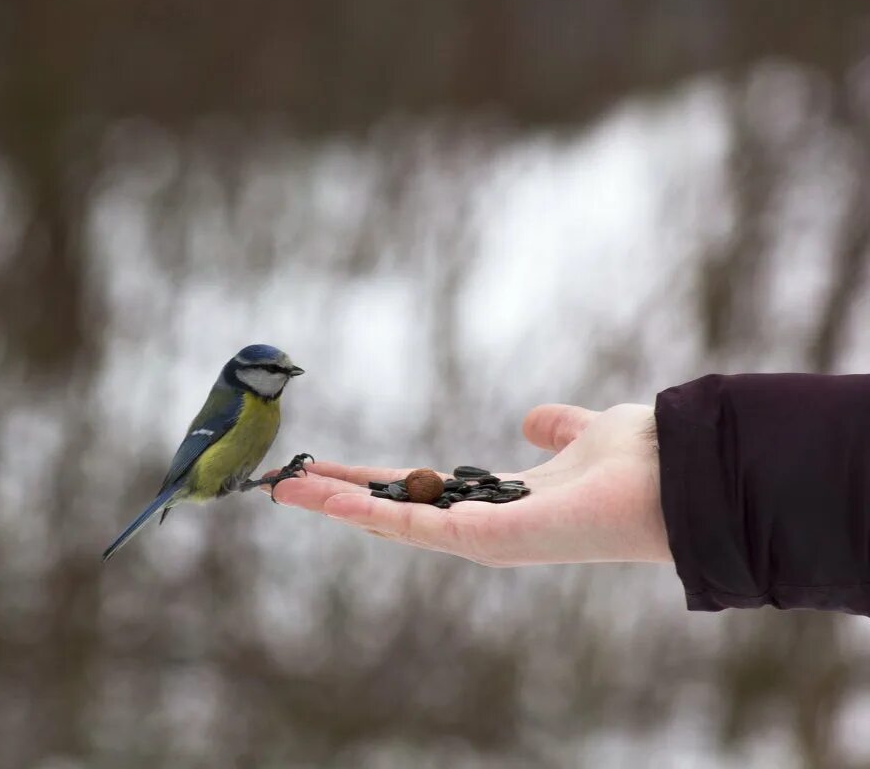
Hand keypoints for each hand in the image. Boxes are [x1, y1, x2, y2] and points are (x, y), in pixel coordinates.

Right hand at [267, 403, 670, 565]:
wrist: (674, 476)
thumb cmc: (639, 461)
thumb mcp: (584, 433)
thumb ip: (558, 428)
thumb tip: (535, 419)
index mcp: (501, 504)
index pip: (421, 494)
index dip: (374, 482)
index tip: (331, 468)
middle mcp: (484, 528)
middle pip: (393, 513)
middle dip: (339, 497)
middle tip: (286, 483)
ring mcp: (481, 539)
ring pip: (391, 524)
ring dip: (336, 505)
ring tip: (286, 488)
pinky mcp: (486, 542)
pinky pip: (413, 527)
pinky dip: (367, 513)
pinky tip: (328, 496)